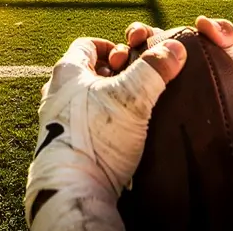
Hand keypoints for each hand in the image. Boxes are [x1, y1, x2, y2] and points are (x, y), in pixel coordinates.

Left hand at [25, 36, 186, 229]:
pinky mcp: (64, 144)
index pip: (88, 44)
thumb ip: (153, 69)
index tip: (132, 57)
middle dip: (115, 74)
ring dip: (110, 99)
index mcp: (67, 71)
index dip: (113, 46)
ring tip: (133, 109)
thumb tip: (175, 47)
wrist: (74, 188)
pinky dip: (103, 121)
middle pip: (89, 71)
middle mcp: (56, 92)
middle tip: (137, 83)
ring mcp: (58, 120)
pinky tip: (122, 133)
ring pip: (87, 97)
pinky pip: (85, 122)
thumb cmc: (96, 136)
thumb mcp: (131, 96)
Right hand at [109, 18, 232, 109]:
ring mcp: (153, 98)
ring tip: (116, 83)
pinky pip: (135, 117)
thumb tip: (202, 23)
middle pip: (129, 62)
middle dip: (120, 56)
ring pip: (126, 88)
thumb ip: (225, 32)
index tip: (137, 36)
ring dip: (117, 82)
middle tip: (120, 59)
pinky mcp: (154, 124)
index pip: (144, 39)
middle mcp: (156, 72)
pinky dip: (125, 113)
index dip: (137, 35)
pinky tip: (123, 115)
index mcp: (168, 50)